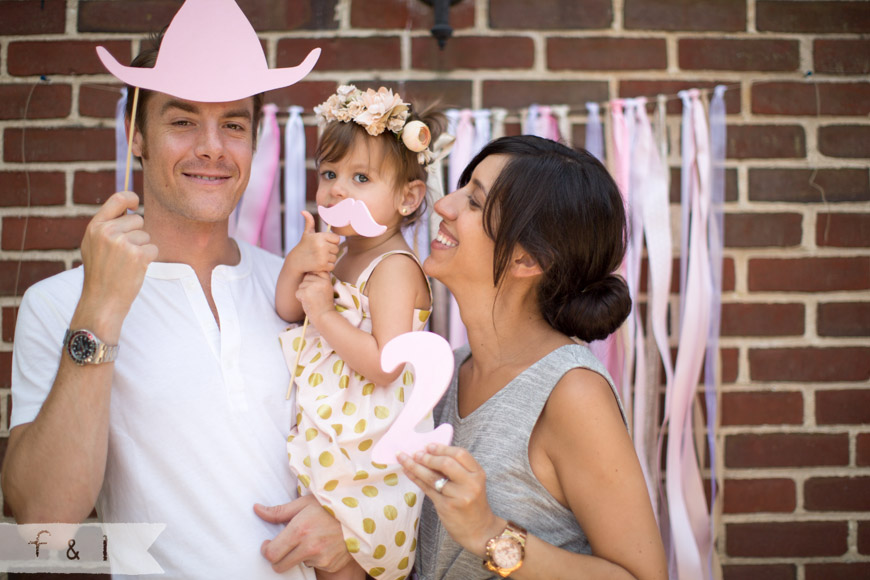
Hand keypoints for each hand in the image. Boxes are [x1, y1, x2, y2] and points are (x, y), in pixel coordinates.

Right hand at [75, 191, 157, 341]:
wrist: (102, 300)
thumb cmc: (100, 274)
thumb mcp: (93, 245)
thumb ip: (106, 226)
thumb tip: (128, 208)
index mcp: (95, 227)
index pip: (117, 199)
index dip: (130, 198)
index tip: (136, 203)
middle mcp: (107, 231)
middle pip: (137, 219)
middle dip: (136, 234)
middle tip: (123, 254)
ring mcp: (122, 243)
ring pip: (146, 235)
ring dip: (142, 248)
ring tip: (126, 263)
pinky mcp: (138, 255)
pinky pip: (153, 248)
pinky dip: (148, 259)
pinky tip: (135, 269)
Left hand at [254, 495, 350, 572]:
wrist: (361, 514)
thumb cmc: (330, 505)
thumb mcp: (305, 503)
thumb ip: (279, 511)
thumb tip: (257, 509)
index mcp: (299, 530)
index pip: (271, 553)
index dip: (266, 550)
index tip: (269, 544)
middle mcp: (309, 547)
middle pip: (280, 566)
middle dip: (278, 558)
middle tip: (283, 546)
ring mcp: (321, 558)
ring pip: (298, 564)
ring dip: (299, 556)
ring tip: (311, 539)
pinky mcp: (330, 565)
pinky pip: (315, 565)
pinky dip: (315, 558)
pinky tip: (323, 544)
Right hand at [286, 211, 339, 274]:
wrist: (295, 261)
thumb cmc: (304, 246)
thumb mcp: (307, 233)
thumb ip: (309, 222)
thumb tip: (304, 211)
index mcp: (320, 236)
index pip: (337, 239)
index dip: (331, 242)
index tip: (324, 244)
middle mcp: (322, 245)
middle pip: (336, 249)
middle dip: (330, 251)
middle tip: (320, 252)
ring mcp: (322, 256)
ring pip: (335, 258)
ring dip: (329, 259)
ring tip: (319, 257)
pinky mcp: (322, 265)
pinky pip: (332, 266)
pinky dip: (327, 267)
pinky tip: (319, 264)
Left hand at [296, 271, 333, 321]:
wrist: (324, 317)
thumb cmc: (324, 304)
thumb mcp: (327, 289)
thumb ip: (321, 279)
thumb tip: (309, 271)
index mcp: (327, 280)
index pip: (316, 270)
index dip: (314, 277)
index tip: (317, 287)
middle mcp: (320, 281)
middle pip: (307, 277)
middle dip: (307, 286)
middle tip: (315, 296)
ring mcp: (313, 286)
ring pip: (301, 285)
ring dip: (303, 292)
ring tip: (312, 300)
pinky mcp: (305, 293)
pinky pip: (297, 292)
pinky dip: (300, 298)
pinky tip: (308, 302)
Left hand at [399, 444, 503, 554]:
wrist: (479, 530)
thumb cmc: (473, 503)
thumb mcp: (473, 483)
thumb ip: (458, 468)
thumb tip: (431, 452)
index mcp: (478, 474)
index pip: (460, 454)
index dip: (442, 448)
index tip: (429, 445)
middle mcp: (470, 484)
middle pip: (446, 463)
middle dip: (428, 457)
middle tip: (416, 453)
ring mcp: (458, 496)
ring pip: (432, 476)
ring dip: (415, 465)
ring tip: (405, 458)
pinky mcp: (446, 507)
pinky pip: (427, 489)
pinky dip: (415, 478)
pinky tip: (407, 471)